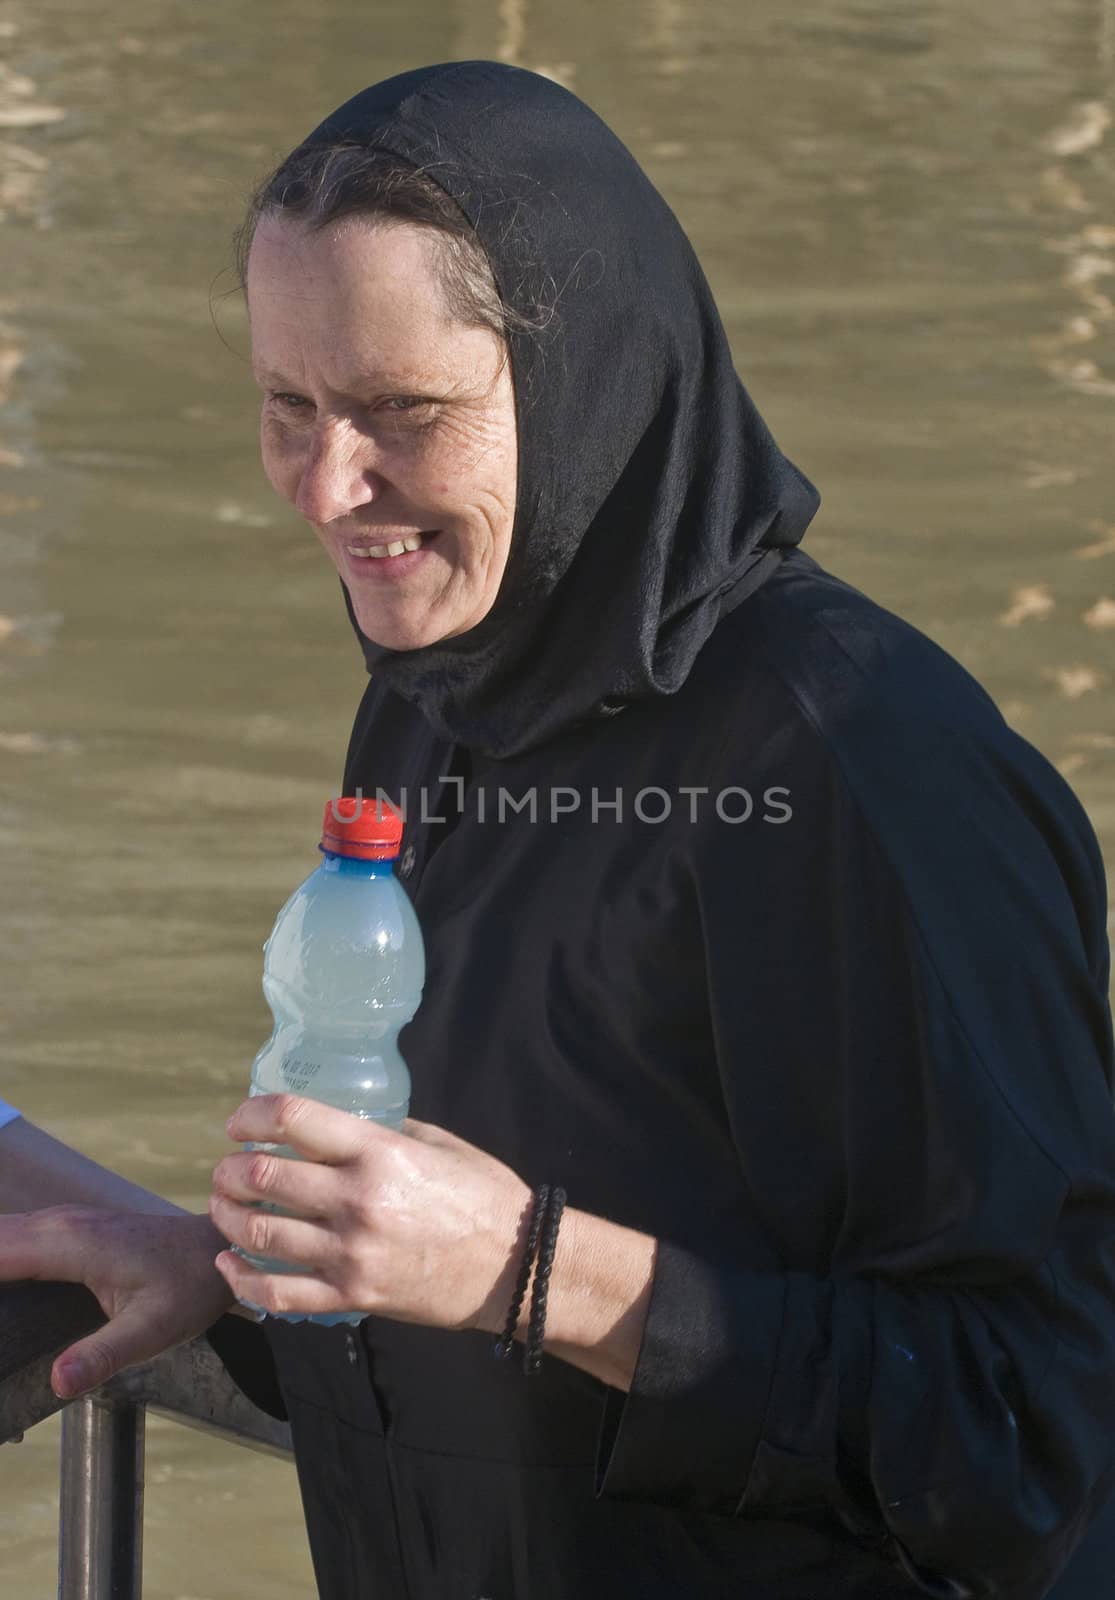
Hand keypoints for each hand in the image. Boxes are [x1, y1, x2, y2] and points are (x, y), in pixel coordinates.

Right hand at [0, 1207, 234, 1397]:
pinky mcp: (66, 1228)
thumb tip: (57, 1383)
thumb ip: (104, 1355)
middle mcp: (59, 1223)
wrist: (219, 1248)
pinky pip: (11, 1237)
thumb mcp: (155, 1330)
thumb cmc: (190, 1286)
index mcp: (70, 1243)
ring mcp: (61, 1221)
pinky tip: (3, 1291)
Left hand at [209, 1094, 532, 1331]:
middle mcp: (358, 1201)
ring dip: (227, 1217)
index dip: (252, 1115)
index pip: (294, 1119)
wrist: (517, 1265)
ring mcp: (352, 1254)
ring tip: (222, 1206)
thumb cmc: (483, 1194)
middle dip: (230, 1169)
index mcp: (379, 1153)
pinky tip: (229, 1263)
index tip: (239, 1122)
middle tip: (226, 1168)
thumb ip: (383, 1129)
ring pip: (260, 1234)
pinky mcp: (352, 1297)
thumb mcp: (437, 1142)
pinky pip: (279, 1294)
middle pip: (263, 1178)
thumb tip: (334, 1124)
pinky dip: (242, 1279)